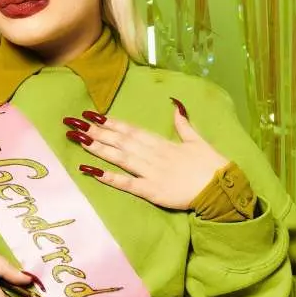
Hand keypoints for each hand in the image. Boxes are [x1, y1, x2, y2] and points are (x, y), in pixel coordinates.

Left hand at [64, 100, 228, 209]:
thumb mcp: (197, 140)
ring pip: (119, 157)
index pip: (131, 130)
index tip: (92, 115)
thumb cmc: (211, 165)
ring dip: (97, 148)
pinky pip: (127, 183)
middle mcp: (152, 155)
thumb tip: (175, 104)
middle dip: (95, 131)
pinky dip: (109, 177)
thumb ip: (183, 123)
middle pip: (119, 141)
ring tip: (78, 139)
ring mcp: (150, 173)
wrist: (222, 188)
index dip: (110, 122)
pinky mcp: (151, 191)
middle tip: (73, 123)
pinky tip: (91, 171)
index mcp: (162, 143)